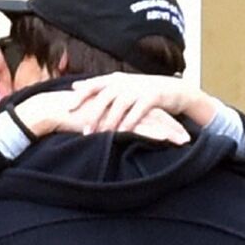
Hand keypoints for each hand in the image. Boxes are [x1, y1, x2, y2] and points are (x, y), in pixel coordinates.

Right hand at [14, 89, 189, 144]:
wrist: (56, 110)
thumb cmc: (71, 117)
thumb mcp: (94, 120)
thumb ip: (105, 123)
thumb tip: (110, 132)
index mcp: (120, 103)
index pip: (146, 110)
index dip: (163, 120)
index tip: (176, 130)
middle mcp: (124, 104)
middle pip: (155, 114)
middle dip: (172, 125)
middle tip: (188, 136)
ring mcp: (121, 110)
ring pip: (152, 121)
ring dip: (169, 131)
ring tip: (184, 141)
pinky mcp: (116, 119)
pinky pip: (140, 127)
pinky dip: (155, 134)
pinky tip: (167, 140)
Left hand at [70, 72, 218, 131]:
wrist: (173, 90)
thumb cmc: (142, 91)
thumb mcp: (121, 86)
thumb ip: (100, 86)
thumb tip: (75, 86)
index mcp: (114, 79)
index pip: (93, 85)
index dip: (80, 96)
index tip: (67, 108)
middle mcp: (125, 82)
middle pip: (104, 97)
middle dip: (94, 114)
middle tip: (84, 131)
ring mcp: (139, 89)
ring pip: (120, 106)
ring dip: (110, 121)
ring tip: (102, 135)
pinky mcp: (152, 97)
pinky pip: (138, 112)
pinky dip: (129, 123)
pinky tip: (123, 133)